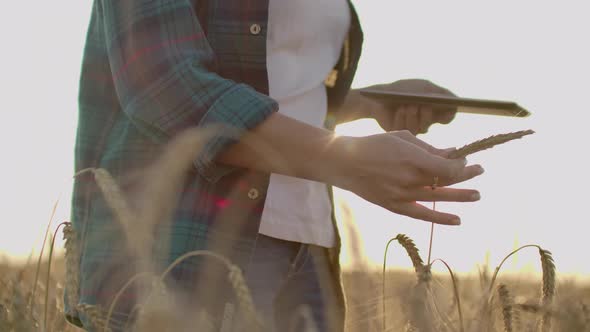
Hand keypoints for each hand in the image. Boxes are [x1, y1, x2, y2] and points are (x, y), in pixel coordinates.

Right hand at [331, 130, 482, 224]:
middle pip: (445, 179)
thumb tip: (450, 153)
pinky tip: (457, 220)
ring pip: (437, 197)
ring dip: (459, 196)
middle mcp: (407, 178)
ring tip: (477, 196)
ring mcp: (401, 194)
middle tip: (480, 171)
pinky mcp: (393, 205)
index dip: (460, 164)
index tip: (464, 159)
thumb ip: (427, 147)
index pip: (446, 165)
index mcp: (410, 157)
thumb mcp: (401, 138)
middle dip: (466, 175)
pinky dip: (439, 217)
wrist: (344, 163)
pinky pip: (421, 214)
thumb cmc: (374, 145)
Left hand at [362, 79, 457, 133]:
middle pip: (432, 123)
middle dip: (427, 114)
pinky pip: (406, 130)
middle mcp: (425, 121)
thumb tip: (456, 102)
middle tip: (422, 105)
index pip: (448, 117)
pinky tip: (399, 110)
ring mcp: (413, 128)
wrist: (379, 96)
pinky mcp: (401, 133)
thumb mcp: (423, 87)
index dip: (448, 115)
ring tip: (407, 105)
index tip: (447, 108)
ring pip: (419, 128)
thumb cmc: (402, 90)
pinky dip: (402, 118)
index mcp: (433, 110)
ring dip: (413, 115)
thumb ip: (440, 93)